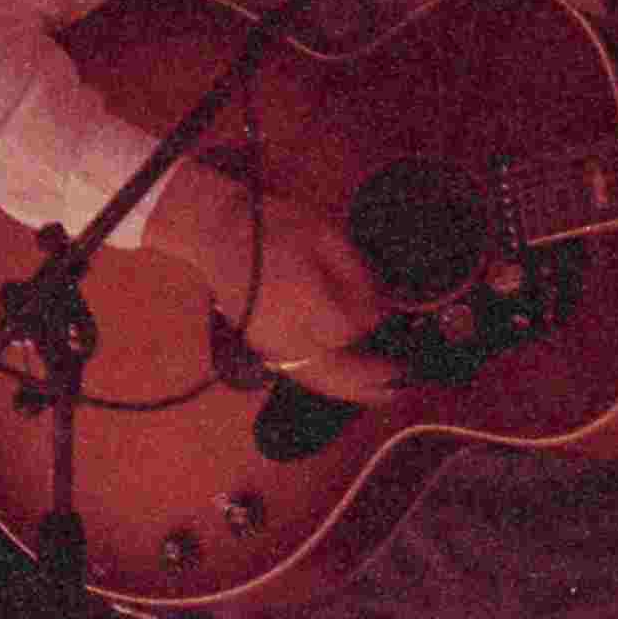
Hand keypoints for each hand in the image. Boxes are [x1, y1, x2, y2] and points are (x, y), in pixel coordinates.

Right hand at [136, 163, 394, 399]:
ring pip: (316, 380)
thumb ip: (357, 276)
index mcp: (307, 301)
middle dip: (370, 380)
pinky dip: (326, 381)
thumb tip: (378, 311)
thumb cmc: (275, 224)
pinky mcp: (260, 347)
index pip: (353, 327)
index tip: (385, 309)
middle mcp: (288, 333)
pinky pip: (299, 372)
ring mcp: (270, 345)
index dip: (373, 320)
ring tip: (381, 394)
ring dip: (350, 390)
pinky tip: (344, 381)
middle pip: (337, 373)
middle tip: (399, 381)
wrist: (217, 231)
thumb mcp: (326, 235)